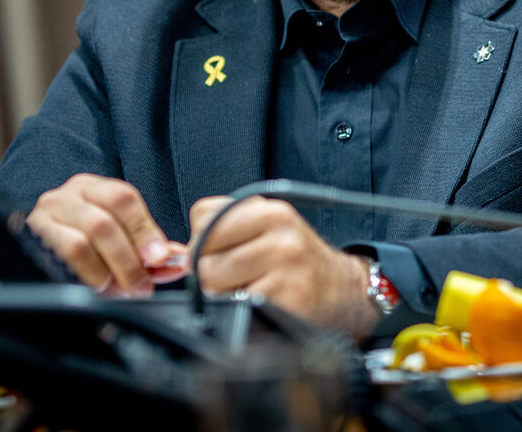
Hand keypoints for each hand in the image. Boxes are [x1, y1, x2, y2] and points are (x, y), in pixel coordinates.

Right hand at [26, 173, 187, 293]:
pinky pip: (63, 259)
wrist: (37, 249)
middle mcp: (66, 196)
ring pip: (82, 242)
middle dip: (128, 258)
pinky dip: (86, 275)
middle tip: (142, 284)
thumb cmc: (85, 242)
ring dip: (108, 271)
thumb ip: (145, 247)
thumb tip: (175, 258)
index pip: (123, 198)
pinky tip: (97, 286)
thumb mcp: (116, 237)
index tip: (160, 257)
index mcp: (92, 188)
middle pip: (103, 223)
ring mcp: (45, 218)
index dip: (144, 230)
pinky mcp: (31, 241)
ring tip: (121, 290)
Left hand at [190, 195, 380, 337]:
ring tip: (247, 290)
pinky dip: (239, 311)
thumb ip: (226, 229)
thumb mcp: (269, 229)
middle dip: (208, 273)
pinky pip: (234, 306)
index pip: (203, 216)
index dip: (201, 240)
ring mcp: (284, 266)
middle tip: (234, 278)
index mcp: (270, 210)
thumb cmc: (296, 262)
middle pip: (202, 255)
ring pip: (213, 283)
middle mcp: (279, 233)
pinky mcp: (286, 299)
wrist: (344, 292)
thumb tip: (178, 256)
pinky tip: (260, 304)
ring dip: (220, 295)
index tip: (219, 251)